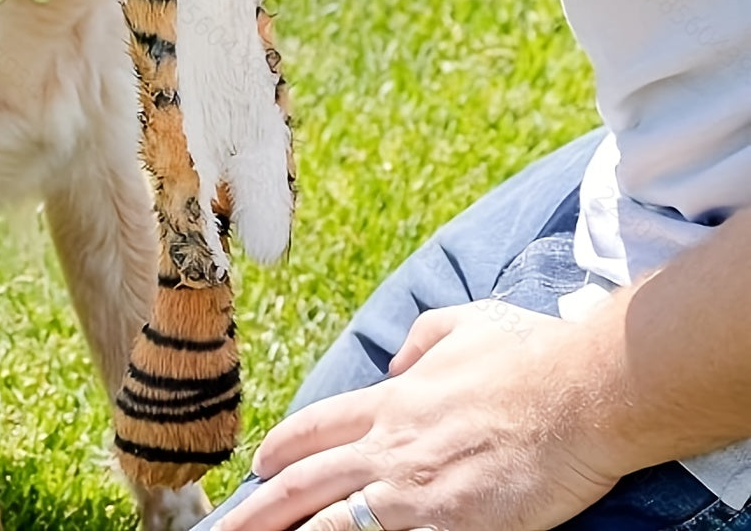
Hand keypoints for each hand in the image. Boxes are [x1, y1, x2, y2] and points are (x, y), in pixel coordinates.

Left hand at [218, 300, 628, 530]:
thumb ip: (423, 339)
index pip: (318, 425)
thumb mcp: (465, 323)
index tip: (258, 462)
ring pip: (329, 524)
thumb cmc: (530, 357)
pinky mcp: (449, 527)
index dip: (283, 444)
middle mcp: (389, 448)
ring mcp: (413, 492)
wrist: (577, 394)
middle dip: (257, 510)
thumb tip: (396, 360)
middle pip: (303, 483)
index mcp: (392, 402)